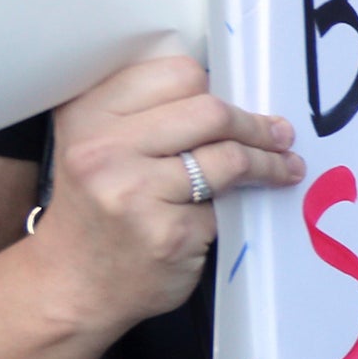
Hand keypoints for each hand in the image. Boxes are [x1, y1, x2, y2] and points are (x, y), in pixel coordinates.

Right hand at [36, 53, 302, 327]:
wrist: (71, 285)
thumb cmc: (98, 211)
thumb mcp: (102, 148)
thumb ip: (150, 117)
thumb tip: (234, 99)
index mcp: (88, 113)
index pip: (176, 73)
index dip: (215, 89)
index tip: (237, 104)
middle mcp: (103, 147)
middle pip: (210, 110)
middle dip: (255, 125)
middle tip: (280, 135)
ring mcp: (133, 191)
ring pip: (228, 157)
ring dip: (269, 163)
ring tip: (286, 167)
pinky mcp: (166, 232)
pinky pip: (226, 206)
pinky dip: (245, 205)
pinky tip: (253, 207)